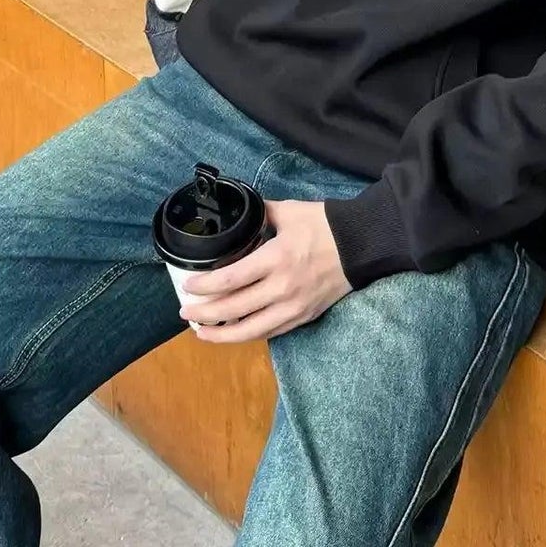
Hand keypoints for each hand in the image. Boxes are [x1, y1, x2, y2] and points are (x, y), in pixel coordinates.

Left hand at [178, 200, 351, 343]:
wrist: (360, 246)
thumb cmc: (324, 225)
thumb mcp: (289, 211)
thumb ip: (261, 213)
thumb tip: (240, 211)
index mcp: (276, 258)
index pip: (231, 279)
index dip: (205, 286)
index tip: (188, 286)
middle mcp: (282, 288)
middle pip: (234, 309)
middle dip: (204, 314)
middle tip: (185, 313)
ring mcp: (292, 307)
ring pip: (250, 331)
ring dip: (222, 335)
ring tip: (201, 333)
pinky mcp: (302, 317)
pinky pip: (269, 332)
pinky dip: (247, 335)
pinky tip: (233, 332)